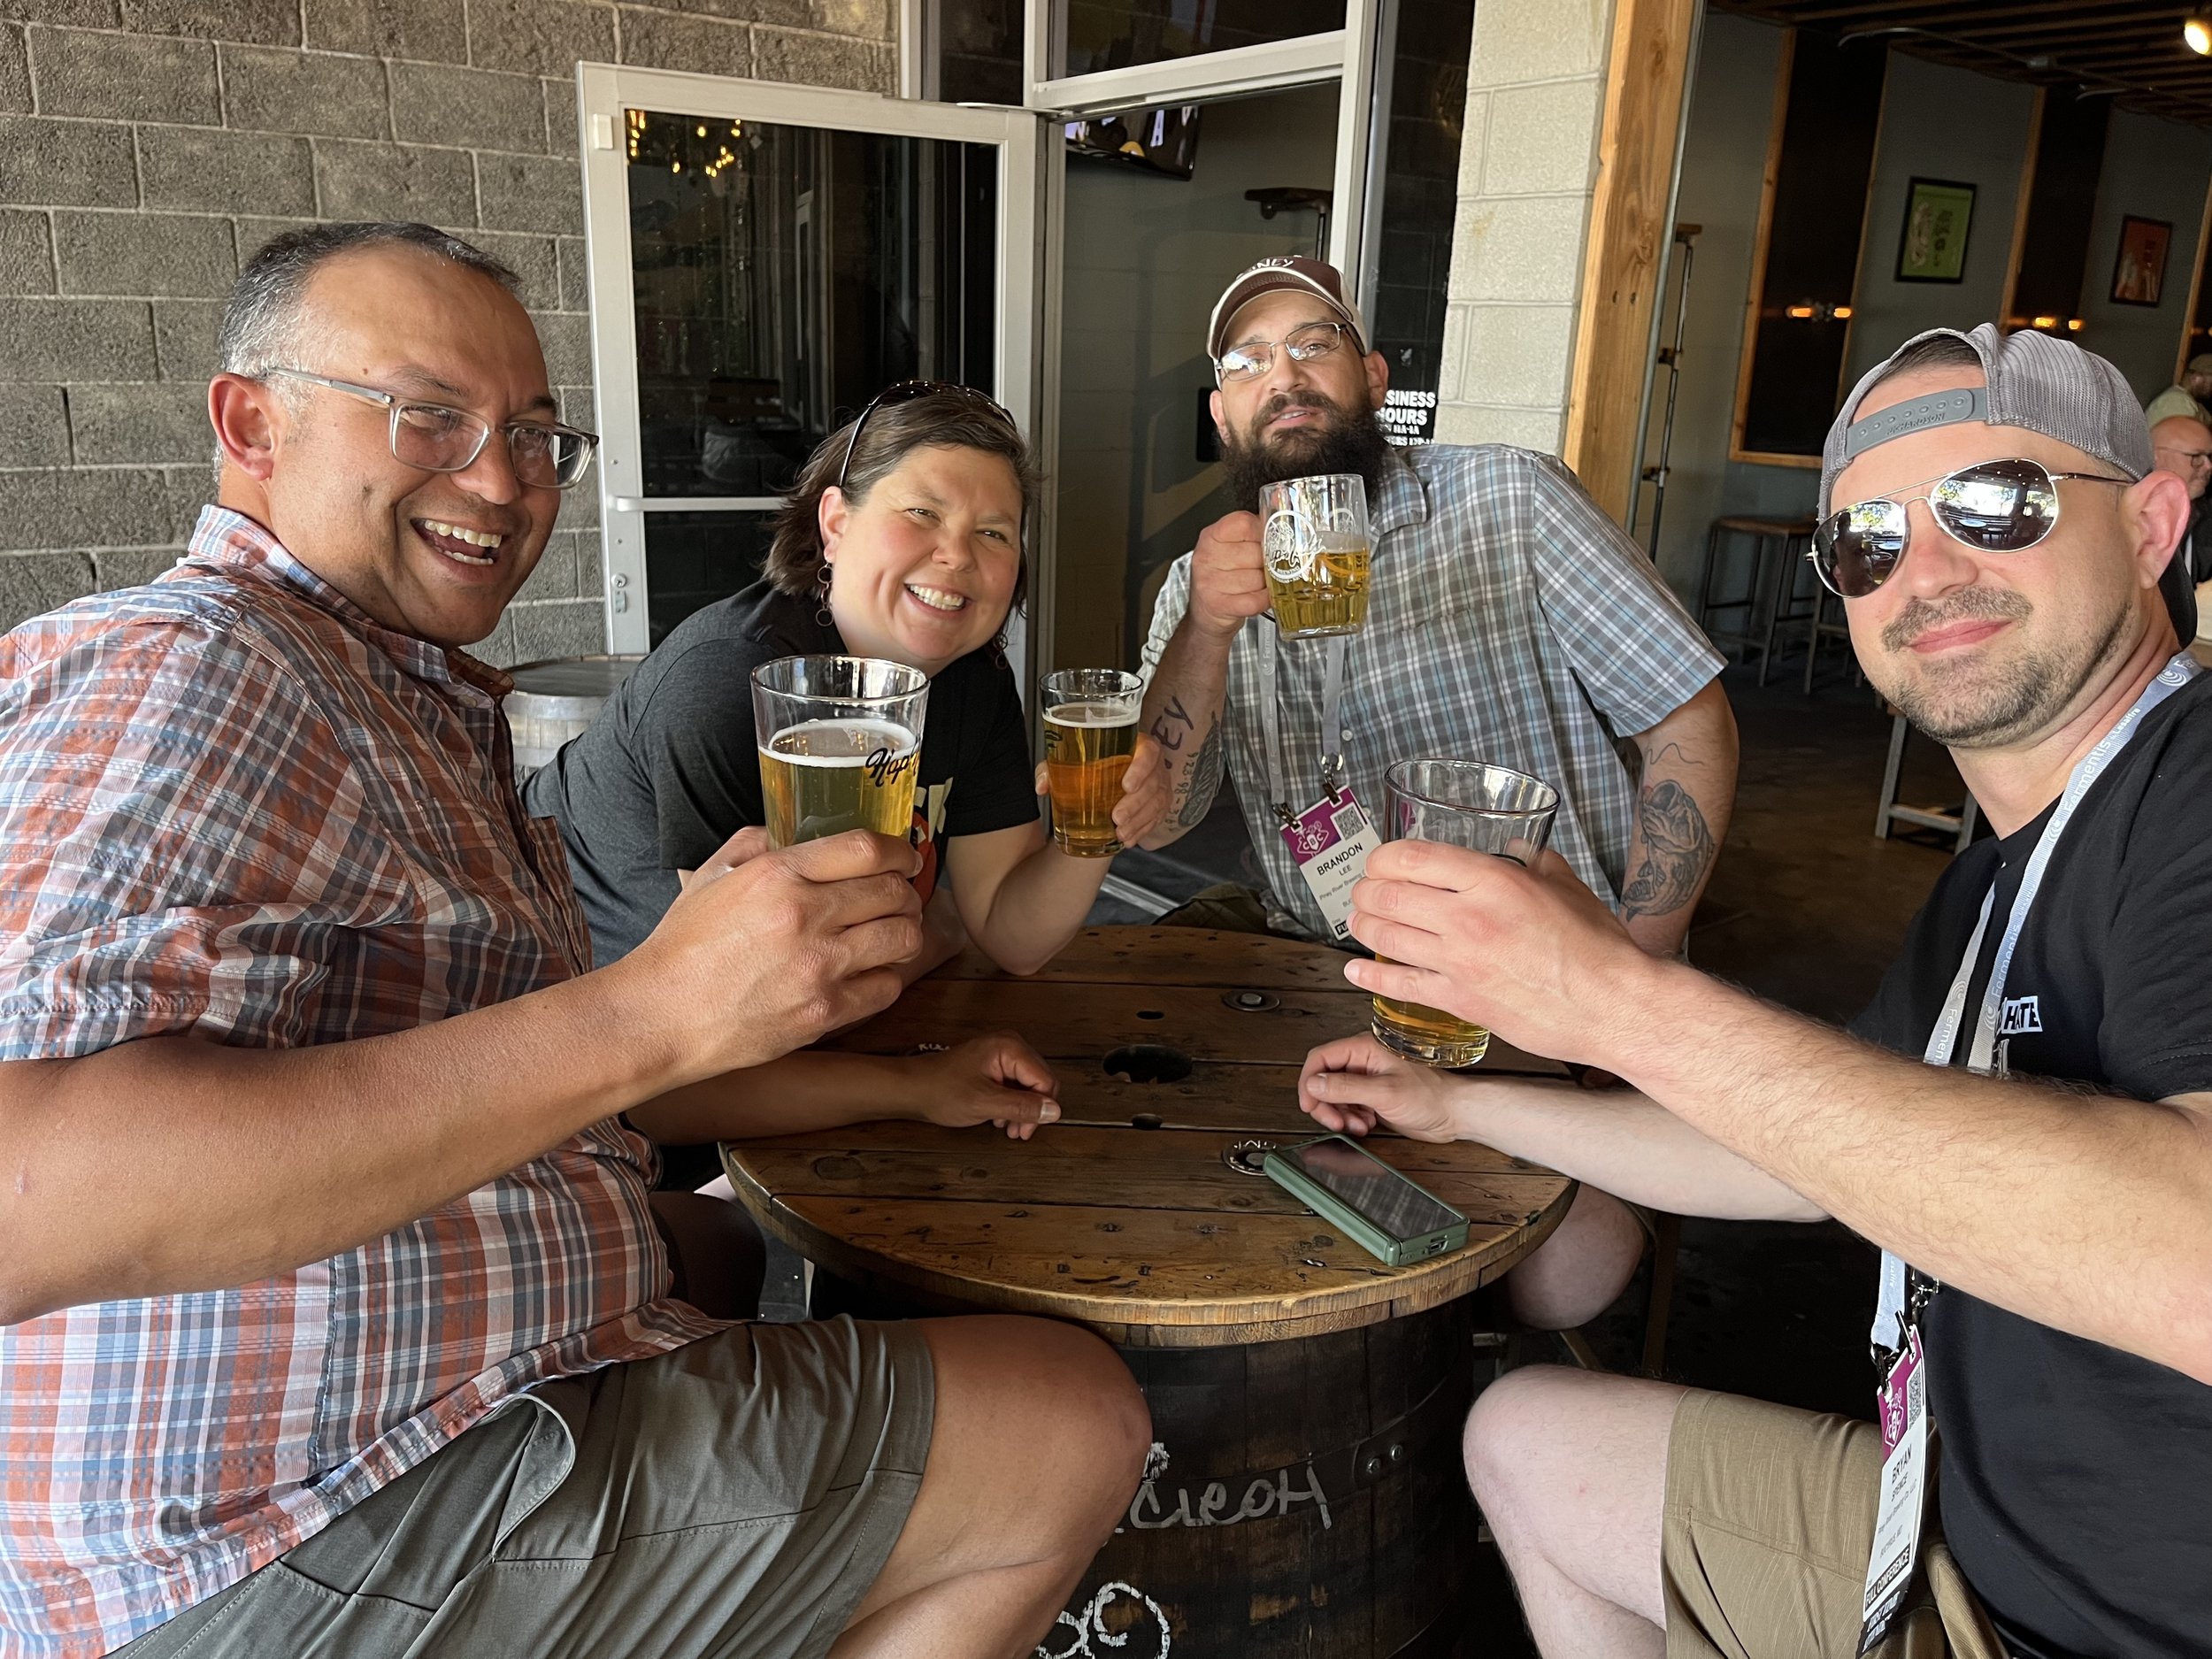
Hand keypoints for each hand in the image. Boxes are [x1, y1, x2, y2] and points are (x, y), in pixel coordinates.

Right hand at [620, 828, 924, 1083]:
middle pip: (893, 892)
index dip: (898, 851)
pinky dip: (886, 977)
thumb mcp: (711, 875)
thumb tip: (797, 832)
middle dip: (905, 892)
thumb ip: (758, 844)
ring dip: (904, 932)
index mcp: (777, 876)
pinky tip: (870, 973)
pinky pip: (886, 988)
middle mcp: (804, 917)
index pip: (866, 849)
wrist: (660, 1016)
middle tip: (900, 898)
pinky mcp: (823, 1012)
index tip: (905, 857)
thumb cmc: (682, 947)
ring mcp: (817, 968)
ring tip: (892, 934)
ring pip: (902, 938)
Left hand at [913, 1031, 1060, 1139]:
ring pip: (1029, 1085)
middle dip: (1031, 1109)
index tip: (1027, 1129)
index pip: (1045, 1080)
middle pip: (1040, 1081)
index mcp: (1010, 1047)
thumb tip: (1053, 1111)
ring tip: (1007, 1126)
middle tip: (1018, 1131)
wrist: (912, 1088)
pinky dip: (1011, 1103)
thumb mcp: (985, 1104)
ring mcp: (1002, 1053)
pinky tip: (999, 1116)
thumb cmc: (941, 1090)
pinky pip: (1016, 1084)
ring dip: (1021, 1109)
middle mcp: (1010, 1044)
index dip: (1040, 1108)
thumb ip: (1021, 1107)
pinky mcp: (995, 1063)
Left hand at [1033, 734, 1171, 855]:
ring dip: (1139, 820)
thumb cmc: (1091, 763)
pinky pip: (1157, 817)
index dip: (1141, 768)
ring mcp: (1159, 785)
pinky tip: (1128, 838)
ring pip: (1157, 803)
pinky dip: (1142, 830)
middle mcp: (1152, 765)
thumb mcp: (1070, 761)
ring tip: (1121, 833)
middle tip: (1116, 817)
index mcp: (1136, 745)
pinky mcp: (1159, 803)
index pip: (1149, 751)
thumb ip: (1053, 769)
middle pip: (1153, 782)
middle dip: (1135, 803)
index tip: (1126, 785)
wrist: (1106, 774)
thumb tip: (1043, 785)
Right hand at [1187, 511, 1270, 638]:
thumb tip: (1279, 503)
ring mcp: (1210, 581)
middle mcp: (1207, 556)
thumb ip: (1253, 529)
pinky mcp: (1218, 604)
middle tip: (1260, 569)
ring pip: (1258, 578)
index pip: (1245, 523)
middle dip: (1266, 564)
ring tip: (1256, 585)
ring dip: (1265, 584)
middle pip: (1256, 553)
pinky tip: (1259, 597)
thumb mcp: (1231, 547)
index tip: (1265, 542)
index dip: (1262, 533)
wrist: (1205, 611)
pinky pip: (1255, 600)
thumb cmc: (1223, 577)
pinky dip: (1263, 600)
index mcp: (1211, 536)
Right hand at [1298, 1034, 1464, 1141]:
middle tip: (1334, 1121)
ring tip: (1357, 1125)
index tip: (1308, 1104)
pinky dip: (1350, 1119)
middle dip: (1325, 1104)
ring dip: (1339, 1114)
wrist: (1454, 1113)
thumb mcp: (1384, 1093)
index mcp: (1365, 1048)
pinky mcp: (1372, 1095)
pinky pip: (1348, 1106)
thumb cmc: (1431, 1097)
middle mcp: (1363, 1060)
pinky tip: (1365, 1124)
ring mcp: (1367, 1078)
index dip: (1309, 1081)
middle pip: (1324, 1078)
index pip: (1321, 1058)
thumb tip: (1314, 1084)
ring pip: (1334, 1095)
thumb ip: (1346, 1087)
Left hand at [1342, 843, 1657, 1070]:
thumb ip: (1534, 863)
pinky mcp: (1460, 1002)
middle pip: (1388, 895)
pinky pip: (1401, 986)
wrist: (1612, 1005)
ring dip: (1363, 927)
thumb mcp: (1566, 886)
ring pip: (1386, 938)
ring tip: (1358, 922)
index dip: (1383, 857)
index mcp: (1493, 881)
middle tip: (1364, 892)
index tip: (1379, 861)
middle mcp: (1468, 918)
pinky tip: (1357, 973)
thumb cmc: (1598, 948)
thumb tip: (1518, 850)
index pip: (1413, 857)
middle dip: (1367, 891)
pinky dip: (1371, 979)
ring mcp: (1460, 962)